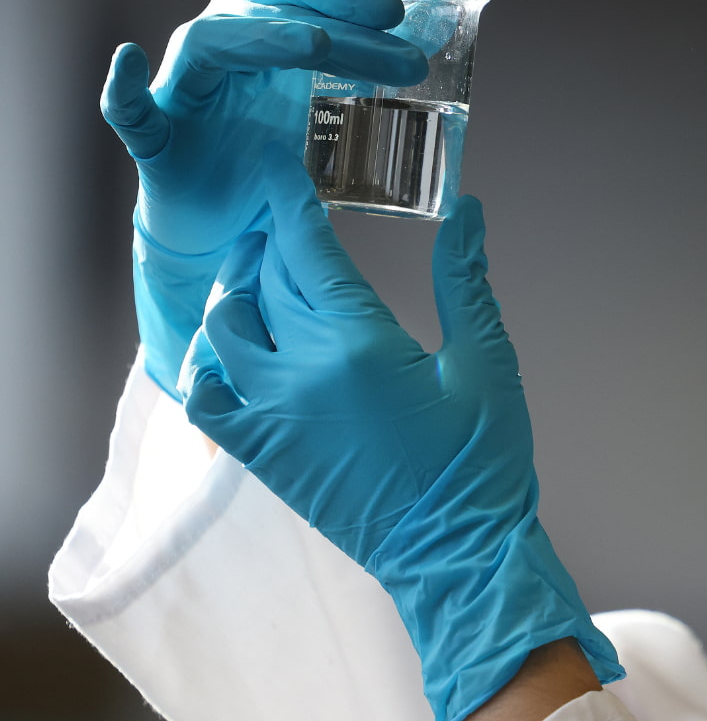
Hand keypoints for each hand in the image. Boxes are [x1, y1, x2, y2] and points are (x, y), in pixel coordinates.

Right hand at [102, 0, 427, 397]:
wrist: (227, 234)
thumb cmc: (277, 168)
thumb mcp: (334, 121)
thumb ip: (372, 88)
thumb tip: (437, 56)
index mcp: (266, 37)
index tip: (401, 13)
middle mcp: (222, 50)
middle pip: (270, 10)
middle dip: (332, 20)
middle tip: (390, 32)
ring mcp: (186, 91)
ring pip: (211, 43)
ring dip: (264, 37)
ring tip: (309, 44)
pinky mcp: (157, 140)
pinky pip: (130, 110)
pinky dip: (122, 85)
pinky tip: (127, 60)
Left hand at [182, 177, 622, 720]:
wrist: (456, 556)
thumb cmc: (481, 467)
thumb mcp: (487, 365)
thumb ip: (466, 283)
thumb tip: (469, 213)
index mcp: (361, 343)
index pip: (305, 246)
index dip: (288, 198)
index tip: (279, 164)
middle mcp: (303, 373)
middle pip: (264, 278)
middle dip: (270, 237)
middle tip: (283, 213)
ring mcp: (273, 416)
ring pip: (226, 327)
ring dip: (240, 292)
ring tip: (266, 277)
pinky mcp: (262, 455)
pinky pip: (206, 395)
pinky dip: (209, 363)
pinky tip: (236, 349)